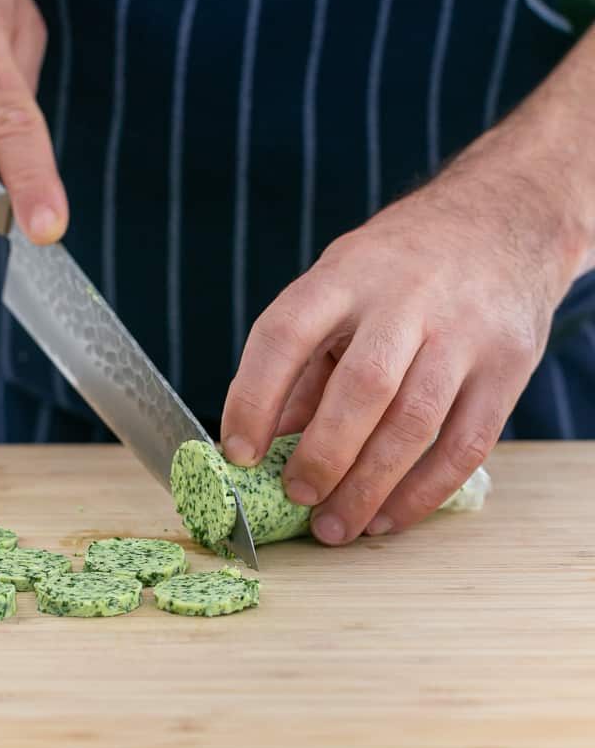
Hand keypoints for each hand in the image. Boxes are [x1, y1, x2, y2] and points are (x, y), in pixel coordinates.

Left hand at [221, 92, 590, 544]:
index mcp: (346, 274)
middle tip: (298, 498)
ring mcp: (464, 332)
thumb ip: (304, 359)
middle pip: (362, 387)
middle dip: (323, 456)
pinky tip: (389, 519)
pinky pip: (466, 445)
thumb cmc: (400, 266)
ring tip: (336, 527)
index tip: (238, 452)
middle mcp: (406, 298)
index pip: (286, 334)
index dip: (254, 398)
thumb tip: (265, 440)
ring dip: (369, 487)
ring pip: (414, 423)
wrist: (501, 220)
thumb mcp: (340, 283)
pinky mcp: (509, 365)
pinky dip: (423, 492)